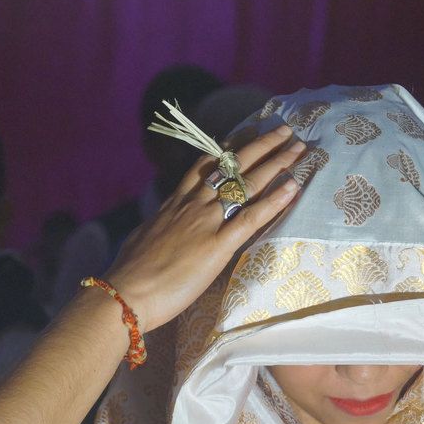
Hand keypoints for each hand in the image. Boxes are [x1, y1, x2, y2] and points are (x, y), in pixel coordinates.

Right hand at [105, 125, 305, 331]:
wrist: (125, 292)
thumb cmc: (129, 273)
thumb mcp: (143, 238)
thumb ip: (159, 228)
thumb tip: (160, 228)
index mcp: (173, 205)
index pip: (203, 167)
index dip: (226, 150)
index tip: (242, 137)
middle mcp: (192, 206)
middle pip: (231, 167)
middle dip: (260, 146)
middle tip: (284, 130)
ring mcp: (205, 223)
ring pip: (245, 184)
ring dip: (276, 163)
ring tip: (299, 147)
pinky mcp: (217, 247)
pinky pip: (250, 218)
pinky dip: (274, 200)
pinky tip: (293, 187)